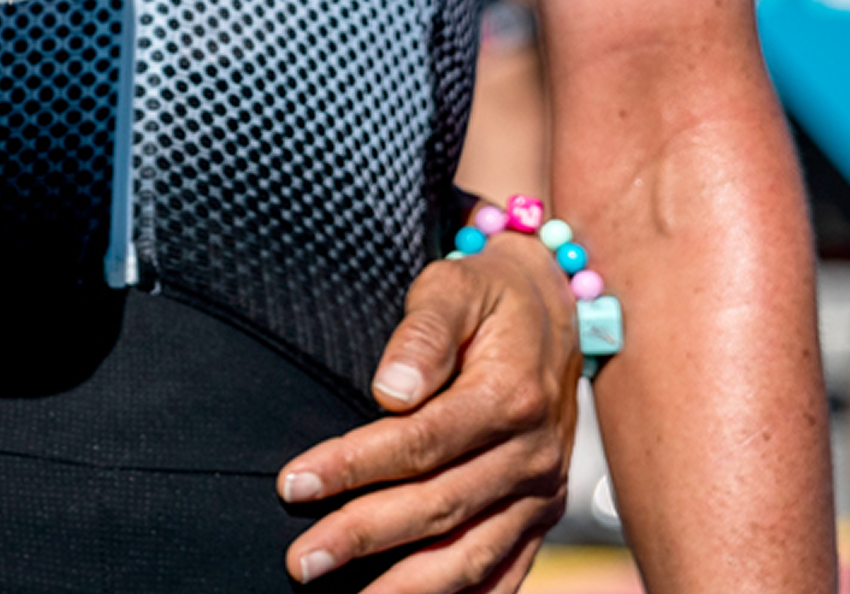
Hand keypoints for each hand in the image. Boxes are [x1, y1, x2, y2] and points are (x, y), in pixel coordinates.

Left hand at [275, 232, 576, 590]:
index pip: (421, 443)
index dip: (355, 466)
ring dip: (408, 588)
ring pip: (471, 554)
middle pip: (438, 507)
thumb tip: (391, 391)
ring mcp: (540, 493)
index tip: (294, 484)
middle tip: (302, 561)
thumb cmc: (489, 296)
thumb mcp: (455, 286)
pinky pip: (505, 571)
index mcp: (508, 398)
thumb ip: (423, 332)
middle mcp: (531, 456)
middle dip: (364, 537)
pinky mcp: (541, 515)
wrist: (555, 313)